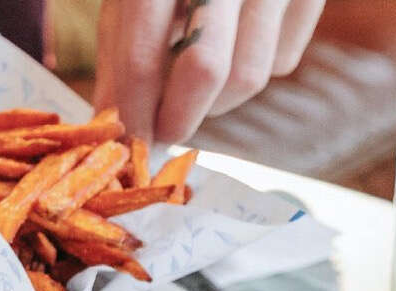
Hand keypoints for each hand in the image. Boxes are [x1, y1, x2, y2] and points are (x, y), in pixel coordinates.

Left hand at [94, 0, 324, 143]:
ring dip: (216, 100)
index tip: (129, 143)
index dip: (135, 109)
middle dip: (180, 118)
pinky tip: (239, 42)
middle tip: (164, 132)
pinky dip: (254, 69)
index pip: (143, 52)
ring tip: (197, 80)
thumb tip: (112, 119)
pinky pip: (283, 63)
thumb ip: (121, 48)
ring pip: (249, 77)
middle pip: (205, 72)